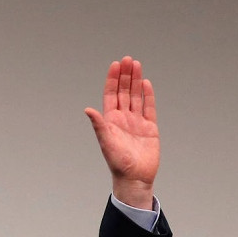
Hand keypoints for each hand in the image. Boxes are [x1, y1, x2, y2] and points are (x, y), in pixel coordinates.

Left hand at [84, 56, 158, 208]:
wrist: (135, 177)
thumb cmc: (117, 163)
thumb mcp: (106, 142)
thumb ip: (99, 125)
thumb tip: (87, 109)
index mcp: (110, 121)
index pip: (111, 95)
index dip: (113, 80)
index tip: (115, 64)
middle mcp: (123, 119)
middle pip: (124, 92)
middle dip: (125, 76)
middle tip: (128, 59)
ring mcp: (136, 122)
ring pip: (136, 97)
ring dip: (136, 81)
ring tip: (137, 65)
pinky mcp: (150, 128)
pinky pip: (148, 108)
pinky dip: (147, 95)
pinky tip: (146, 83)